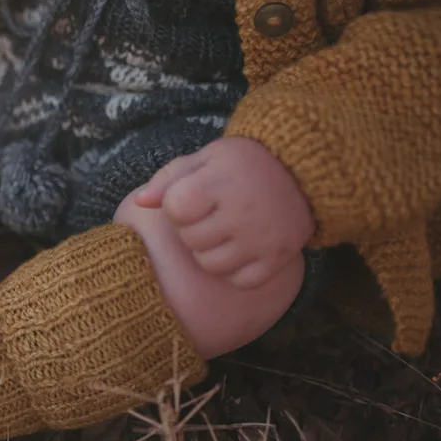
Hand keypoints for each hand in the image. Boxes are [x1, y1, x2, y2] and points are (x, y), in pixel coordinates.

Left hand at [133, 137, 315, 288]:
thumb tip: (140, 203)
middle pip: (191, 240)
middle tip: (212, 214)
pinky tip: (241, 249)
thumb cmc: (241, 165)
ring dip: (210, 252)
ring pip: (211, 265)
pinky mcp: (279, 257)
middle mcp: (243, 211)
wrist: (301, 171)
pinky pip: (241, 280)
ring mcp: (262, 237)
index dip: (177, 205)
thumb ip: (168, 179)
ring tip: (224, 232)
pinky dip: (236, 271)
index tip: (193, 197)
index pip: (175, 209)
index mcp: (221, 181)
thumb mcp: (204, 159)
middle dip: (193, 228)